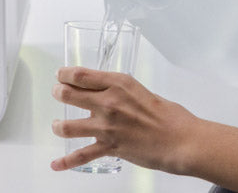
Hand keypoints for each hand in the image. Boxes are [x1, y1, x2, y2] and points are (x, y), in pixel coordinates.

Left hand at [50, 66, 201, 174]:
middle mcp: (108, 102)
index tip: (61, 76)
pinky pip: (81, 155)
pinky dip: (66, 162)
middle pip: (68, 94)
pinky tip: (56, 164)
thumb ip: (120, 91)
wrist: (181, 140)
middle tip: (58, 94)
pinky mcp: (110, 147)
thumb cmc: (169, 116)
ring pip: (67, 126)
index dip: (64, 75)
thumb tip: (107, 94)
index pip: (79, 75)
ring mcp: (107, 126)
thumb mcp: (140, 90)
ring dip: (58, 126)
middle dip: (59, 93)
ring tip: (57, 125)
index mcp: (118, 83)